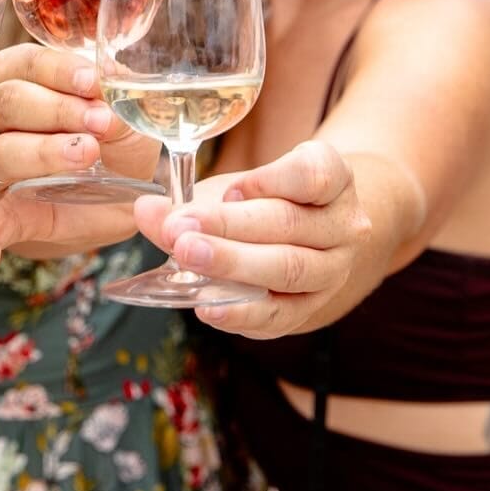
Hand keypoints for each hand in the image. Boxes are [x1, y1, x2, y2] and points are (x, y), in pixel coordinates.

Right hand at [0, 44, 159, 269]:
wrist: (126, 193)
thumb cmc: (122, 140)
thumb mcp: (131, 118)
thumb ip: (119, 107)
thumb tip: (109, 106)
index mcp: (27, 79)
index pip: (26, 64)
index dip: (57, 71)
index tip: (92, 83)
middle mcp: (1, 117)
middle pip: (8, 102)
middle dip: (56, 110)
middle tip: (99, 124)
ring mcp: (2, 166)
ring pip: (2, 152)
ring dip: (42, 153)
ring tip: (85, 155)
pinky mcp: (11, 211)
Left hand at [134, 140, 371, 337]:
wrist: (311, 236)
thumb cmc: (267, 200)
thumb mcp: (238, 187)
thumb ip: (192, 200)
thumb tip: (146, 210)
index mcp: (334, 178)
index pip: (313, 175)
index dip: (269, 180)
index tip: (228, 189)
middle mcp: (344, 224)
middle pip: (288, 224)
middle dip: (228, 227)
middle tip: (179, 231)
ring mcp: (334, 270)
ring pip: (288, 269)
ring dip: (232, 266)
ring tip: (186, 258)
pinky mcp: (312, 309)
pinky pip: (280, 315)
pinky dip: (241, 312)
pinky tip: (206, 306)